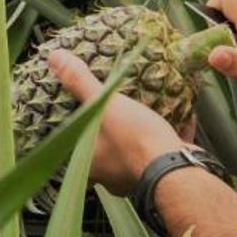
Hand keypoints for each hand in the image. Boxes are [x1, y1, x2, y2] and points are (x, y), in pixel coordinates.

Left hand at [48, 49, 193, 195]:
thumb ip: (81, 84)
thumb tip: (55, 58)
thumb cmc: (135, 141)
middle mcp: (110, 176)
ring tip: (144, 110)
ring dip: (141, 132)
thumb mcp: (105, 106)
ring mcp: (138, 177)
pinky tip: (182, 114)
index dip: (76, 128)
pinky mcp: (165, 175)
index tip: (81, 112)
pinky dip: (171, 134)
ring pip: (136, 151)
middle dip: (111, 130)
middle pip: (105, 149)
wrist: (176, 170)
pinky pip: (166, 151)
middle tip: (114, 109)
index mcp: (90, 163)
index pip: (74, 145)